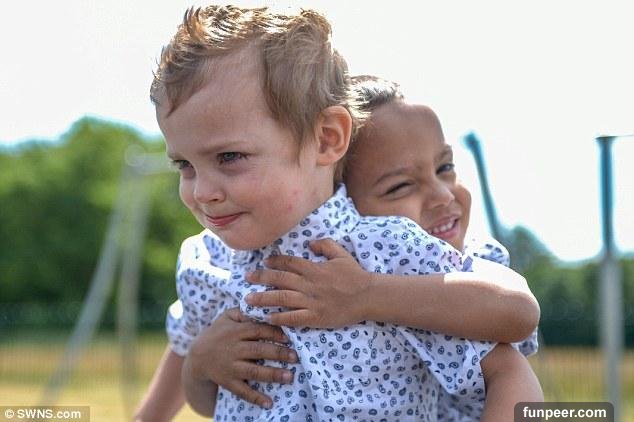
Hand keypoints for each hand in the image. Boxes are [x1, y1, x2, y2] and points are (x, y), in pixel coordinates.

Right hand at [187, 308, 297, 408]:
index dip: (274, 333)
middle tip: (295, 356)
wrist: (197, 357)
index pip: (258, 330)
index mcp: (236, 331)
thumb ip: (244, 312)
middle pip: (258, 350)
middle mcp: (234, 349)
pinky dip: (255, 398)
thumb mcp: (227, 317)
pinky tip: (268, 403)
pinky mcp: (228, 382)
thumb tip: (264, 306)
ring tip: (290, 377)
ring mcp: (231, 367)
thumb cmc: (218, 333)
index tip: (289, 337)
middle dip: (278, 353)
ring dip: (272, 374)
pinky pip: (242, 391)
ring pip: (253, 371)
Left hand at [245, 238, 371, 327]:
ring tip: (248, 299)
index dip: (274, 262)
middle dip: (261, 277)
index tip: (263, 262)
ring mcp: (311, 301)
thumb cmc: (355, 275)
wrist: (368, 296)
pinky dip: (279, 318)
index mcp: (314, 268)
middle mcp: (309, 284)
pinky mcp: (315, 317)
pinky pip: (293, 317)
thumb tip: (309, 243)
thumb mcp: (341, 254)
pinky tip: (268, 317)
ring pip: (281, 298)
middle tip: (246, 278)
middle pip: (279, 279)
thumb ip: (325, 245)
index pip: (289, 263)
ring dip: (263, 298)